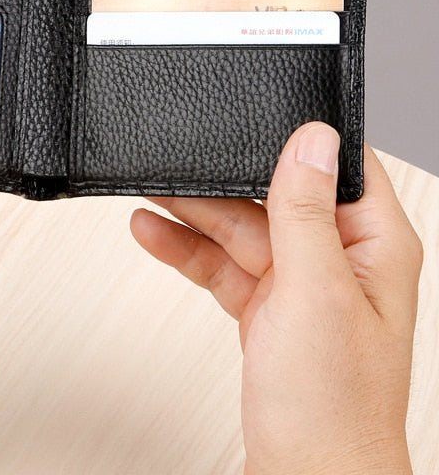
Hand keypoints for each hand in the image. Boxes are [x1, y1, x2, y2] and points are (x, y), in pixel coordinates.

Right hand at [131, 123, 421, 474]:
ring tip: (151, 191)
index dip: (299, 138)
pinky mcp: (265, 305)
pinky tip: (153, 231)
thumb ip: (307, 213)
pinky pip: (220, 262)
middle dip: (224, 180)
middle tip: (178, 161)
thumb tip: (312, 139)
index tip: (253, 116)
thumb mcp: (315, 292)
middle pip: (274, 194)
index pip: (340, 167)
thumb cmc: (333, 405)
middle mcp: (337, 258)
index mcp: (372, 245)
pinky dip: (187, 248)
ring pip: (240, 227)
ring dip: (194, 212)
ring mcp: (298, 282)